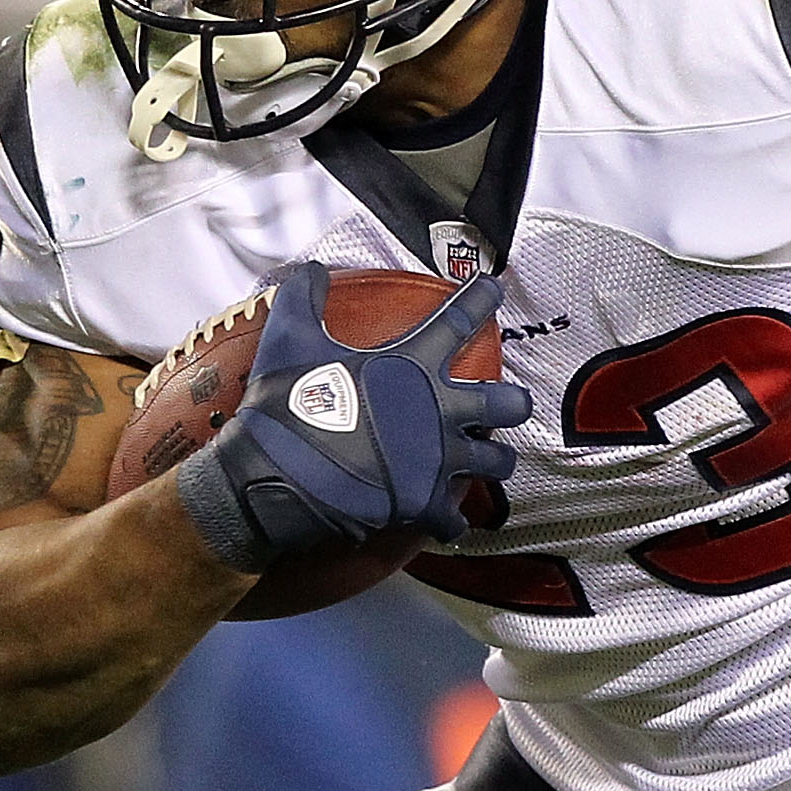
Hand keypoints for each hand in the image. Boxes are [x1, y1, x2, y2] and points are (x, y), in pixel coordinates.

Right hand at [177, 262, 531, 572]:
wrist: (275, 475)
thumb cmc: (287, 405)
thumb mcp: (289, 340)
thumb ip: (305, 299)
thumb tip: (311, 269)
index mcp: (413, 364)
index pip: (459, 318)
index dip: (481, 297)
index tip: (493, 288)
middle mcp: (440, 411)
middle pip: (510, 403)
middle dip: (514, 403)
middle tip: (506, 403)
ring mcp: (438, 460)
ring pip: (498, 462)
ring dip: (493, 461)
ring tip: (485, 461)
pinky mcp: (425, 503)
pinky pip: (455, 518)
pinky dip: (450, 520)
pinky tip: (444, 519)